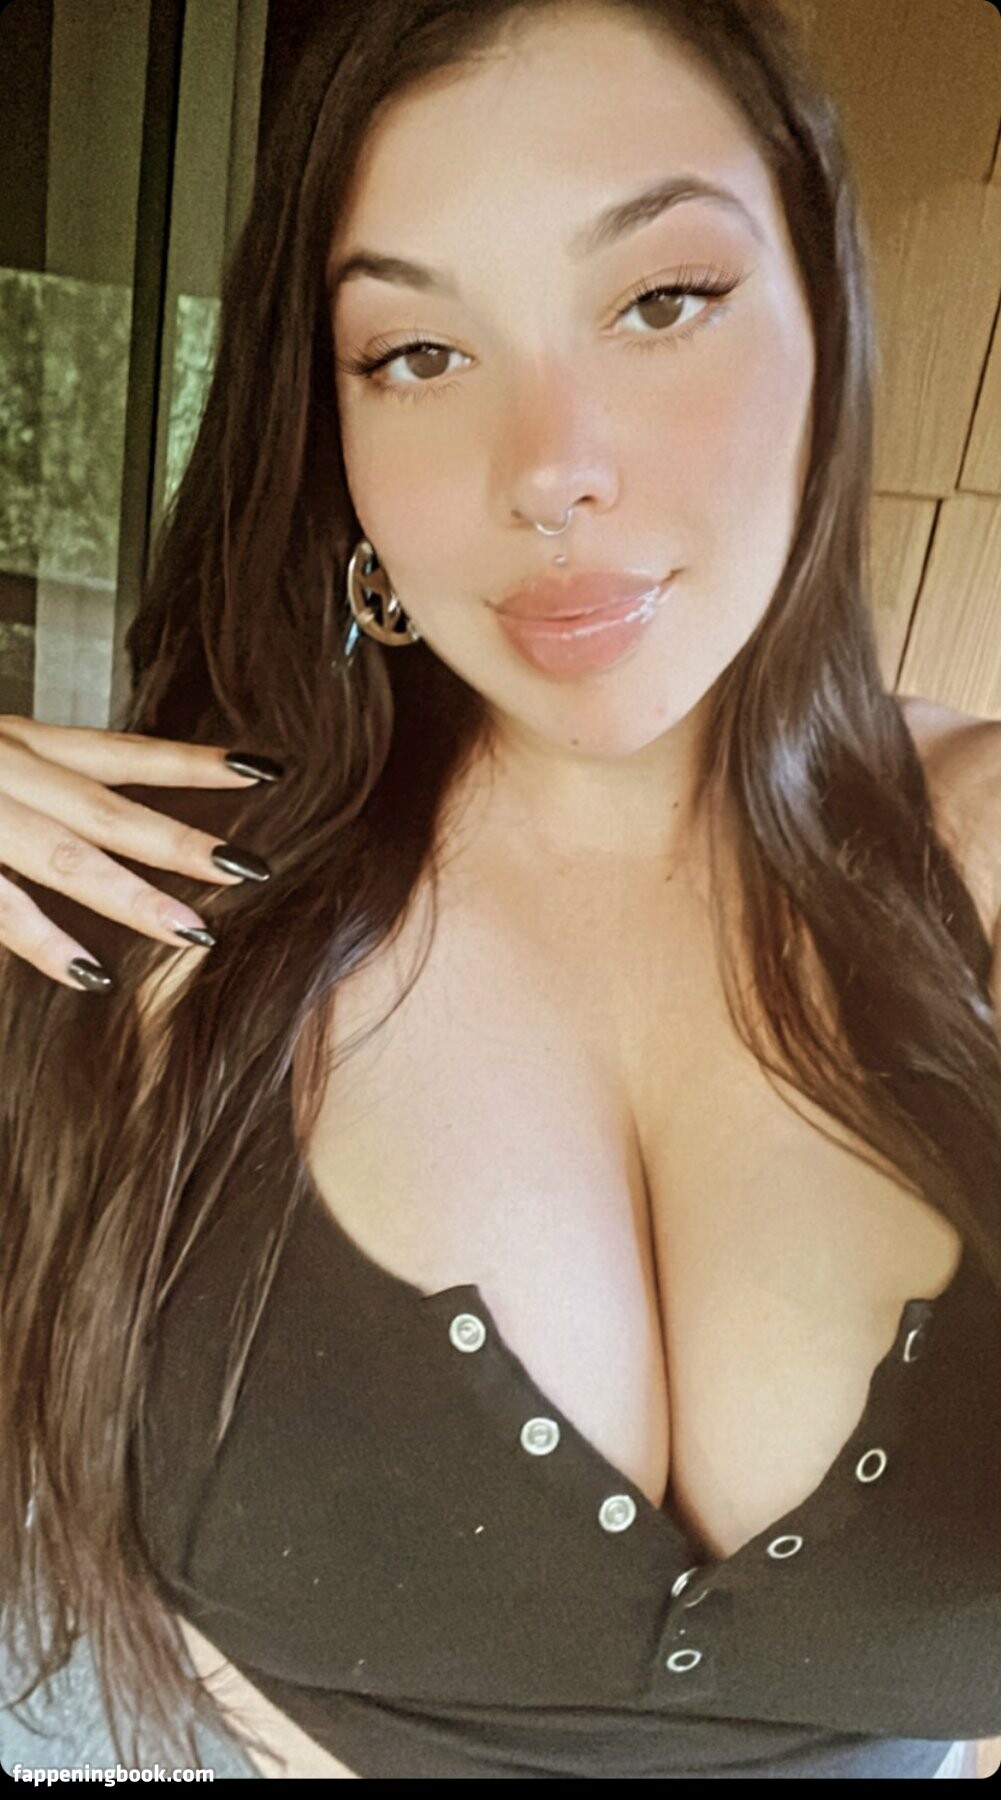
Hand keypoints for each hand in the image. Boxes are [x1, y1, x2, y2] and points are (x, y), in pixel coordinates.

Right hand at [0, 715, 281, 990]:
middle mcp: (10, 773)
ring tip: (195, 933)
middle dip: (181, 844)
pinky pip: (3, 909)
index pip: (125, 753)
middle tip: (251, 870)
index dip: (193, 764)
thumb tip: (108, 821)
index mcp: (25, 744)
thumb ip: (41, 783)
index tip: (262, 771)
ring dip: (133, 898)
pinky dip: (47, 944)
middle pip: (109, 812)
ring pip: (67, 860)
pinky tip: (93, 976)